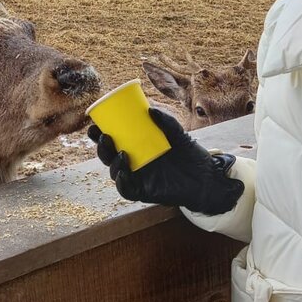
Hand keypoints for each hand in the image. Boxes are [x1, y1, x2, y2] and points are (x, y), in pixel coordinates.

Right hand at [88, 105, 244, 215]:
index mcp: (137, 147)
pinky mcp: (144, 192)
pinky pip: (127, 190)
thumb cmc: (191, 155)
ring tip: (122, 154)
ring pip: (115, 172)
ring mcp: (138, 177)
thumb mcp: (178, 134)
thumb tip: (150, 110)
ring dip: (112, 164)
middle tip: (104, 136)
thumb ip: (167, 122)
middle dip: (101, 148)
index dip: (99, 134)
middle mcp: (134, 162)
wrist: (206, 177)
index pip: (113, 140)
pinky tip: (124, 174)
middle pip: (109, 156)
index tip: (94, 124)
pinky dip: (122, 183)